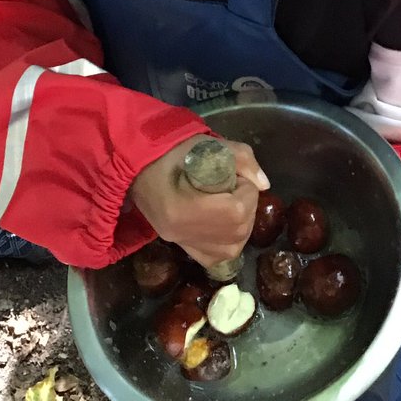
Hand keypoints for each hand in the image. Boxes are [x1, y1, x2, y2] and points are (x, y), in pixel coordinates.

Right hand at [130, 135, 268, 270]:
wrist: (137, 163)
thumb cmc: (169, 150)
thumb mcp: (206, 144)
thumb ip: (241, 158)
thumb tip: (263, 184)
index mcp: (182, 207)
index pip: (235, 211)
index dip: (247, 193)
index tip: (239, 178)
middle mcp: (180, 232)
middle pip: (235, 232)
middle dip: (248, 208)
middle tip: (239, 188)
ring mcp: (179, 242)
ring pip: (229, 250)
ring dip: (242, 226)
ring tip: (234, 204)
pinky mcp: (179, 245)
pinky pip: (213, 257)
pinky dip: (228, 243)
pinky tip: (226, 223)